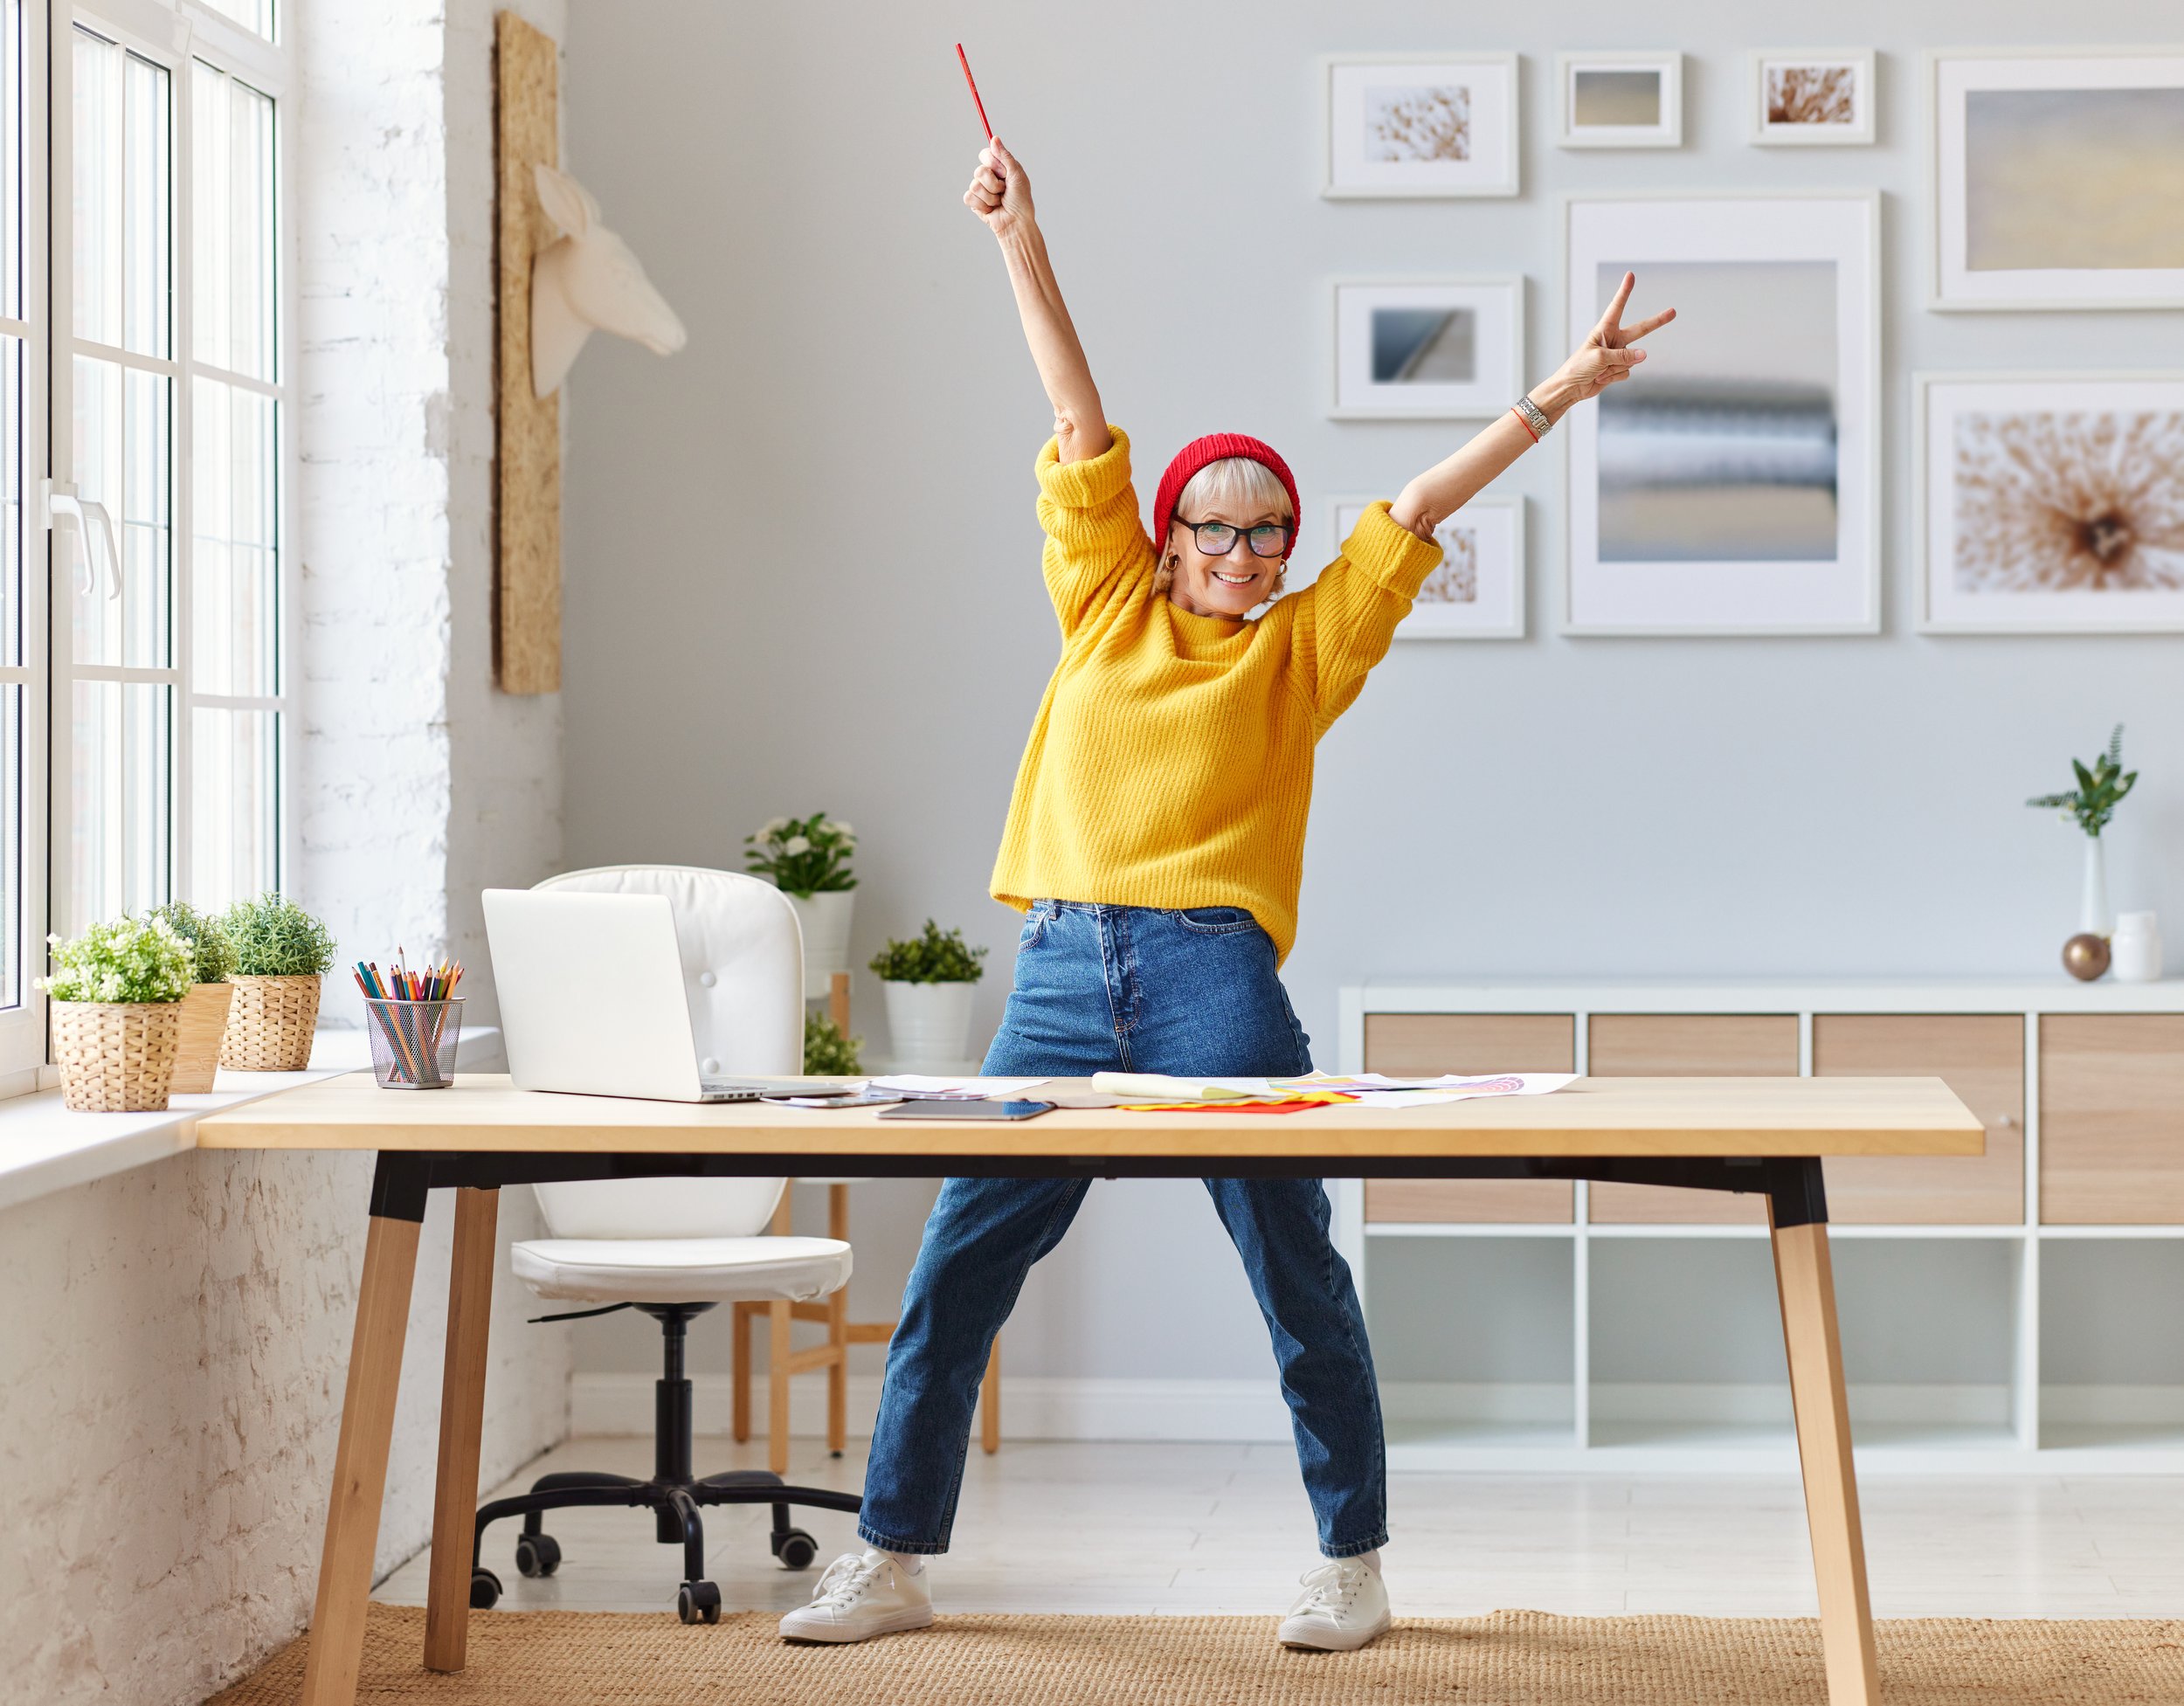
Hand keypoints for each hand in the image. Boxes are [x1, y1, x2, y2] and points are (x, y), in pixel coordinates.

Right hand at [963, 136, 1035, 236]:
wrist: (1016, 223)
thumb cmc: (1021, 200)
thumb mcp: (1017, 174)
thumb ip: (1005, 156)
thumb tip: (994, 138)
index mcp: (999, 167)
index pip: (985, 154)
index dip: (992, 163)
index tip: (1004, 173)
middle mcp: (988, 176)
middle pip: (979, 170)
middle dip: (994, 184)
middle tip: (1004, 191)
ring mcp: (980, 189)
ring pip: (975, 185)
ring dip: (990, 197)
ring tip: (999, 202)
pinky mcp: (974, 202)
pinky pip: (969, 197)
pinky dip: (983, 205)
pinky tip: (991, 209)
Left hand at [1536, 271, 1674, 417]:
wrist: (1571, 388)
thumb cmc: (1578, 367)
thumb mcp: (1599, 358)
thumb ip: (1623, 356)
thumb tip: (1644, 355)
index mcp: (1604, 330)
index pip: (1617, 307)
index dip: (1625, 291)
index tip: (1630, 276)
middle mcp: (1614, 339)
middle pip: (1640, 329)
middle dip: (1657, 321)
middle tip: (1673, 311)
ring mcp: (1618, 354)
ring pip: (1631, 360)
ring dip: (1614, 368)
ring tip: (1598, 371)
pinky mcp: (1619, 368)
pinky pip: (1626, 372)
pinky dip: (1614, 377)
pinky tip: (1602, 378)